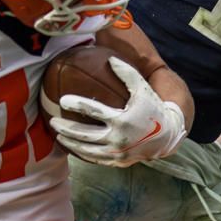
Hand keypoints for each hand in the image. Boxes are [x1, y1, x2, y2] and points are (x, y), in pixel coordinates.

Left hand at [50, 57, 186, 166]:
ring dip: (70, 143)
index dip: (76, 104)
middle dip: (65, 128)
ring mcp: (117, 153)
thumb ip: (127, 73)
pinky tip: (73, 147)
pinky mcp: (118, 162)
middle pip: (84, 134)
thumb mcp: (142, 89)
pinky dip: (82, 153)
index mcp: (122, 120)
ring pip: (86, 150)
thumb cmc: (153, 108)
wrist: (167, 136)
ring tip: (58, 136)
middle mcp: (118, 138)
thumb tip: (109, 58)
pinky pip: (95, 159)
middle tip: (53, 121)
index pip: (93, 111)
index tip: (62, 100)